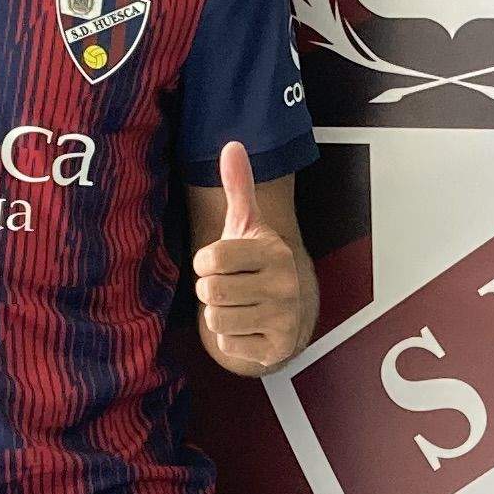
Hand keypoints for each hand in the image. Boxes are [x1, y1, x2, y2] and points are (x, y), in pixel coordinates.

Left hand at [193, 140, 307, 374]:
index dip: (205, 262)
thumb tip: (231, 145)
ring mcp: (283, 318)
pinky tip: (248, 328)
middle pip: (209, 291)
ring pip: (215, 320)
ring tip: (238, 306)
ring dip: (219, 315)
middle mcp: (284, 284)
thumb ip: (238, 187)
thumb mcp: (246, 225)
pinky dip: (230, 340)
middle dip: (210, 290)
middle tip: (228, 286)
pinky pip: (226, 346)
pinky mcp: (276, 349)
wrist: (288, 310)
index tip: (221, 262)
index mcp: (273, 252)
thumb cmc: (255, 262)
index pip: (209, 259)